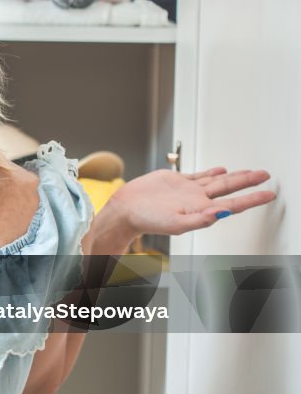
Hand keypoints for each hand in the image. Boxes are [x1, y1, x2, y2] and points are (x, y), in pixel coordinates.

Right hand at [104, 166, 275, 240]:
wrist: (125, 209)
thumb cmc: (147, 221)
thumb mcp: (175, 223)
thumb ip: (200, 220)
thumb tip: (223, 214)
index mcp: (200, 210)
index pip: (233, 204)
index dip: (252, 199)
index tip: (268, 195)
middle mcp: (197, 200)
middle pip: (230, 190)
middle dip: (249, 183)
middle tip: (266, 177)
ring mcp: (187, 190)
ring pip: (217, 182)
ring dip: (235, 177)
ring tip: (250, 172)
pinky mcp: (175, 182)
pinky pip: (199, 176)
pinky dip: (211, 173)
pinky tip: (220, 170)